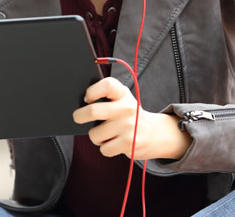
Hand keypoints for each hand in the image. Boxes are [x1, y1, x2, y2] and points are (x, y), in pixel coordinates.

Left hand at [73, 77, 190, 160]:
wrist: (156, 133)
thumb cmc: (130, 115)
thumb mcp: (122, 99)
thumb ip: (105, 98)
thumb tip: (81, 107)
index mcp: (123, 93)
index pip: (106, 85)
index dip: (92, 91)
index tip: (87, 98)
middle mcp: (126, 108)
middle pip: (93, 111)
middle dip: (79, 116)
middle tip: (78, 117)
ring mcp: (128, 126)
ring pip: (94, 134)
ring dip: (96, 136)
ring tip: (106, 133)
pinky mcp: (128, 144)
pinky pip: (103, 149)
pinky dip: (105, 148)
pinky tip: (114, 142)